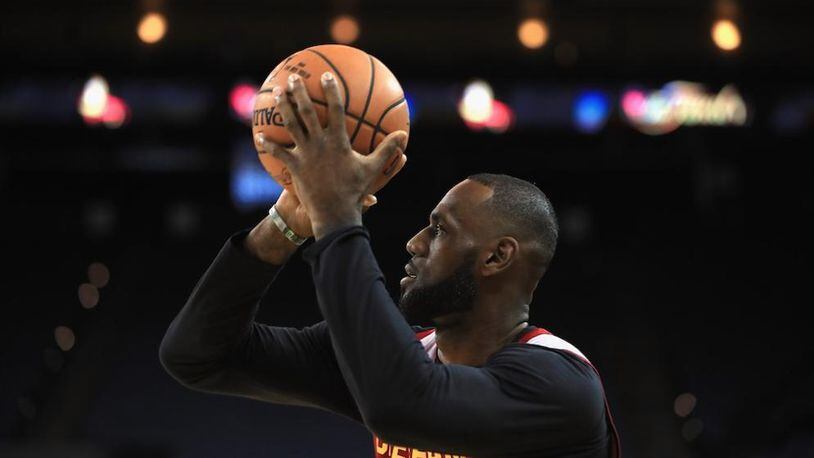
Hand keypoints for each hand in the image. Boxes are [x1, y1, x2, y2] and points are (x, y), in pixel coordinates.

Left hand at [256, 72, 407, 238]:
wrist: (334, 212)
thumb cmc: (355, 191)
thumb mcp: (373, 169)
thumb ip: (388, 150)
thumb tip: (404, 136)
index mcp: (338, 141)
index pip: (336, 110)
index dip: (332, 91)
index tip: (327, 77)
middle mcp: (319, 143)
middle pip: (307, 112)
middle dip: (300, 93)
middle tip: (295, 78)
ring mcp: (305, 154)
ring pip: (290, 126)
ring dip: (282, 108)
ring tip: (275, 93)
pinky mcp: (294, 166)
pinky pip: (278, 152)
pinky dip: (267, 144)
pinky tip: (257, 135)